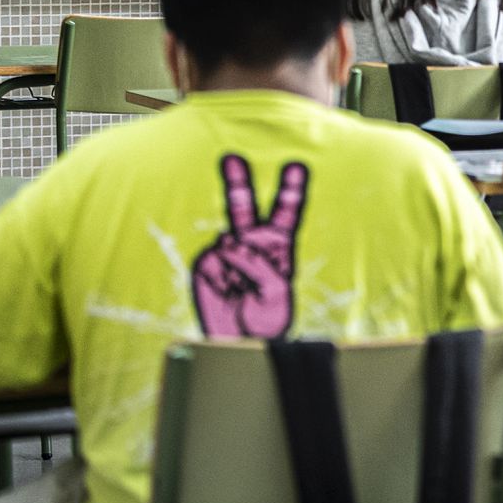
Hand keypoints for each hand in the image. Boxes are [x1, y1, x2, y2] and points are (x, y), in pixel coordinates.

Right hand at [191, 155, 308, 338]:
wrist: (241, 343)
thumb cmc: (267, 319)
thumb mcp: (276, 291)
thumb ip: (257, 264)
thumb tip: (229, 243)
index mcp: (278, 249)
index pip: (285, 215)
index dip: (290, 191)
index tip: (296, 167)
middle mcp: (252, 246)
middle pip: (244, 208)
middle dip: (238, 183)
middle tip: (232, 159)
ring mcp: (227, 254)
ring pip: (229, 238)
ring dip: (238, 262)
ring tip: (243, 290)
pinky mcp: (206, 265)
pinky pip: (214, 259)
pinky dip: (221, 275)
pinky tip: (227, 291)